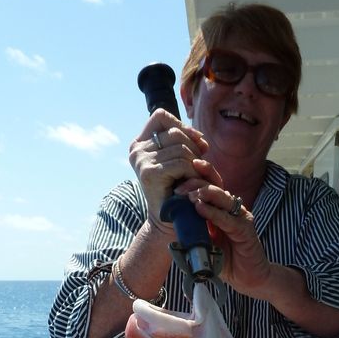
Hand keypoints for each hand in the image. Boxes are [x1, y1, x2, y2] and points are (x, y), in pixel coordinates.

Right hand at [129, 109, 210, 232]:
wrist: (170, 221)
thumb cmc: (177, 190)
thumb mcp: (178, 161)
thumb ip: (183, 142)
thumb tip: (201, 138)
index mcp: (139, 144)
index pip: (160, 116)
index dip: (182, 125)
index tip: (197, 143)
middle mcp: (137, 150)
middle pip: (175, 132)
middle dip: (194, 148)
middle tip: (198, 167)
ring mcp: (141, 161)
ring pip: (182, 148)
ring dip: (195, 164)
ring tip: (194, 179)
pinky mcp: (150, 173)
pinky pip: (182, 163)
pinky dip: (193, 174)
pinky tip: (191, 186)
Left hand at [177, 182, 272, 296]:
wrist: (248, 278)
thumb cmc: (227, 261)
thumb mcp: (204, 242)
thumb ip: (194, 230)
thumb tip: (174, 222)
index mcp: (221, 209)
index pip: (208, 187)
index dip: (195, 179)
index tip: (176, 180)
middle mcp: (231, 209)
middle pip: (214, 187)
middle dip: (195, 184)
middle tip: (179, 189)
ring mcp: (240, 217)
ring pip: (222, 198)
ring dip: (204, 194)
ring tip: (189, 195)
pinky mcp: (245, 229)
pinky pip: (227, 218)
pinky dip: (213, 213)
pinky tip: (200, 208)